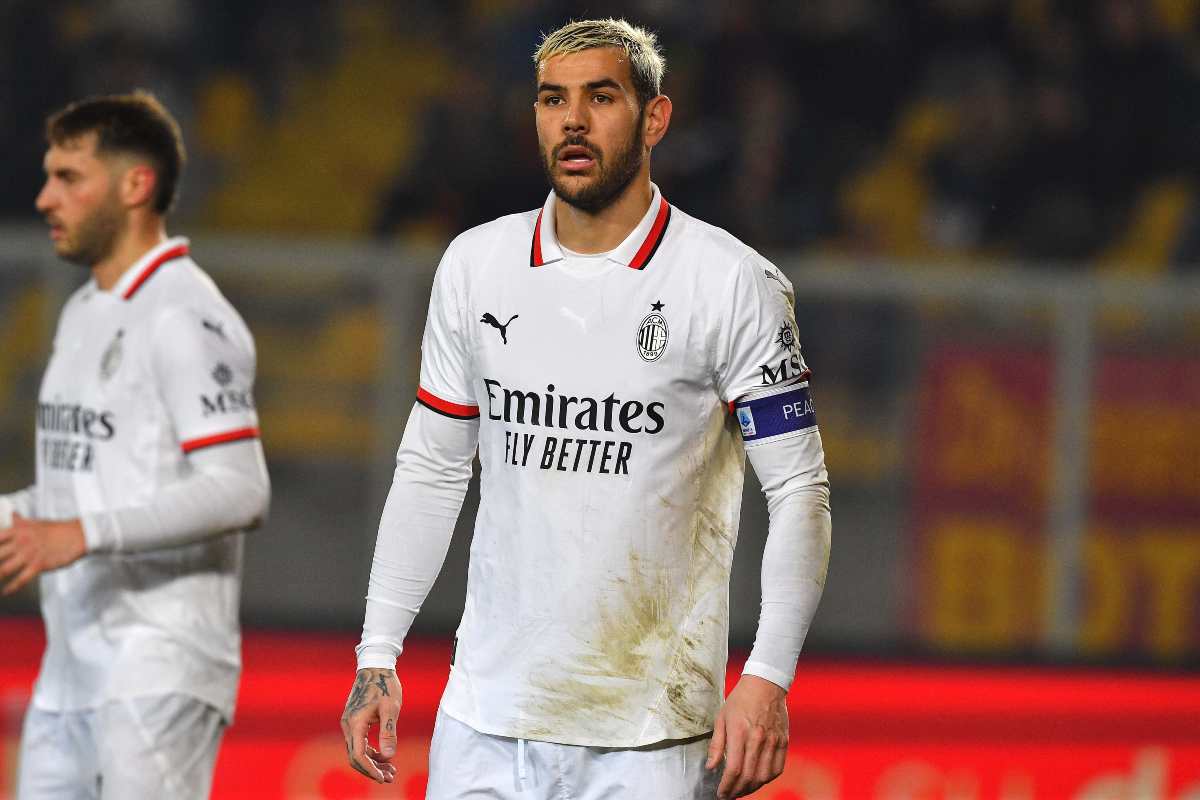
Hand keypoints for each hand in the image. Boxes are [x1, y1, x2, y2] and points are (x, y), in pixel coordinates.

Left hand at [0, 514, 85, 594]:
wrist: (78, 535)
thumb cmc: (58, 529)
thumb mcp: (36, 522)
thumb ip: (21, 522)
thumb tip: (13, 514)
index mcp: (18, 530)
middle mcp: (21, 542)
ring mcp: (29, 554)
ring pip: (4, 569)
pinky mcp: (39, 565)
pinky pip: (21, 579)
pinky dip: (12, 587)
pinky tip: (6, 592)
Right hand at [340, 668, 401, 783]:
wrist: (375, 666)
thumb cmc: (385, 685)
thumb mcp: (391, 709)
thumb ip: (388, 733)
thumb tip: (388, 756)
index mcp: (355, 724)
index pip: (358, 756)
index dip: (370, 770)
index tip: (383, 778)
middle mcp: (348, 726)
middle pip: (356, 757)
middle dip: (372, 770)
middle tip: (390, 777)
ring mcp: (350, 724)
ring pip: (358, 751)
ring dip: (373, 762)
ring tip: (391, 770)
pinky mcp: (354, 721)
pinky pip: (359, 743)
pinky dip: (371, 752)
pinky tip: (384, 756)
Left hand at [706, 674, 789, 798]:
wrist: (765, 684)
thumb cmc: (740, 699)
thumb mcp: (722, 718)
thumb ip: (716, 744)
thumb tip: (710, 766)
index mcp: (740, 733)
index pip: (733, 769)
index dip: (726, 786)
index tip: (721, 793)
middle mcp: (758, 739)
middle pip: (749, 776)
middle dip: (737, 791)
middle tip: (729, 795)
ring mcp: (773, 741)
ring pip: (764, 776)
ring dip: (752, 788)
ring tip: (742, 790)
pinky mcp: (783, 741)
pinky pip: (778, 768)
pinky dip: (768, 779)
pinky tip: (758, 780)